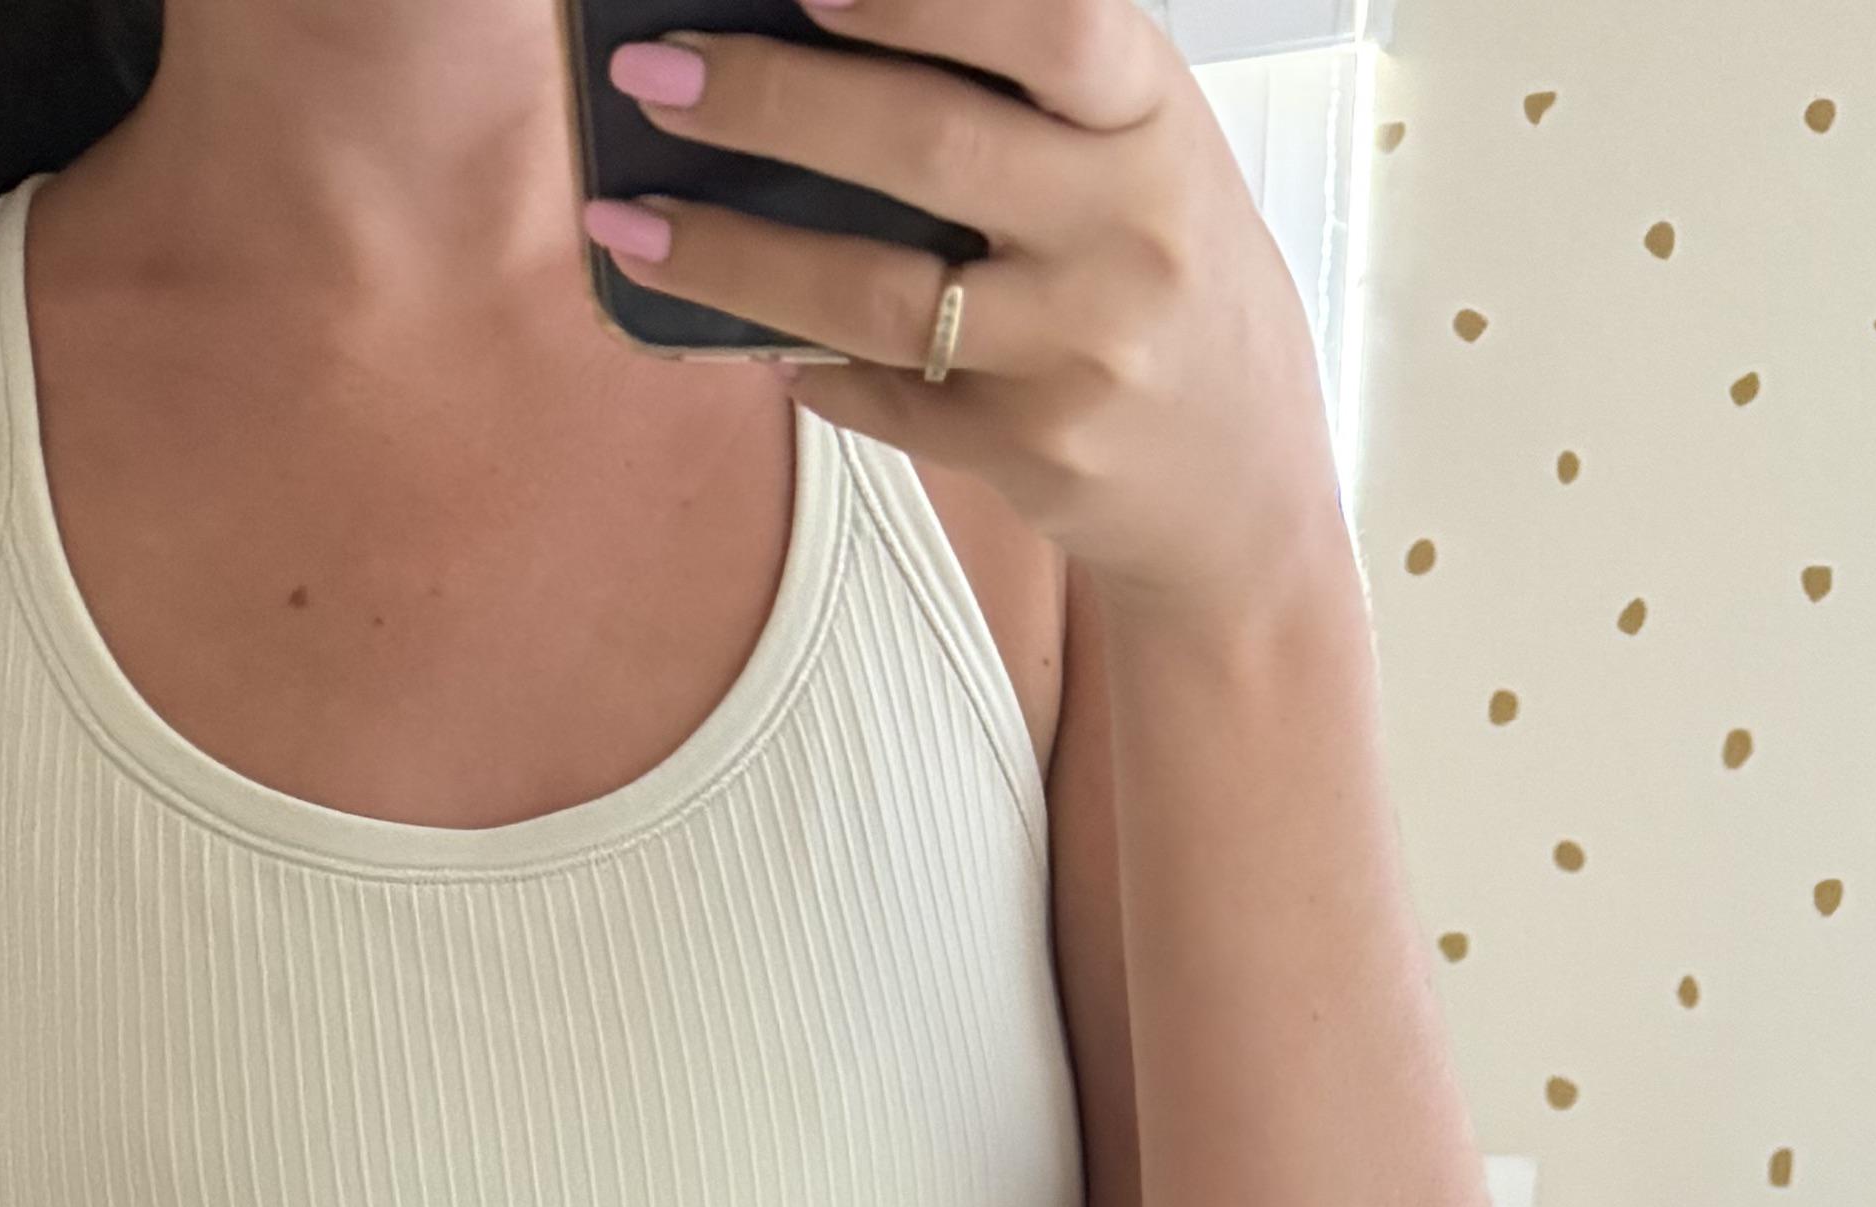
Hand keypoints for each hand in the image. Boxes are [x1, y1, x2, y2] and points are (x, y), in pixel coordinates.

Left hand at [585, 0, 1337, 615]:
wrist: (1243, 491)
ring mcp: (1083, 351)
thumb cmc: (1162, 277)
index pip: (1050, 24)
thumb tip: (824, 22)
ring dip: (732, 258)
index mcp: (1153, 116)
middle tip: (654, 79)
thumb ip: (1029, 81)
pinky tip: (745, 336)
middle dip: (769, 103)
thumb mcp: (1140, 147)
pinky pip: (886, 398)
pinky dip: (804, 365)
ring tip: (632, 226)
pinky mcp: (1037, 453)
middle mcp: (1129, 227)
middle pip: (927, 145)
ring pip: (876, 294)